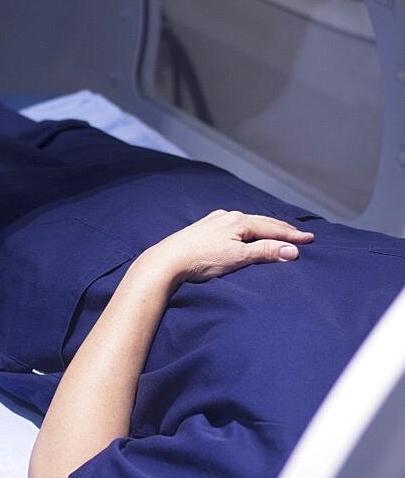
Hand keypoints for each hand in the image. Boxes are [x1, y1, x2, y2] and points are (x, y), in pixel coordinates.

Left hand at [140, 209, 314, 288]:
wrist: (167, 261)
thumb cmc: (202, 260)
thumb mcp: (238, 257)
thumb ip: (265, 252)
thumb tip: (292, 250)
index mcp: (239, 221)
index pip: (272, 228)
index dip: (292, 235)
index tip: (310, 239)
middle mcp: (228, 216)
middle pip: (261, 222)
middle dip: (281, 229)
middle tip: (299, 235)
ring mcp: (214, 221)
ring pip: (247, 223)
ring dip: (264, 229)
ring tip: (277, 233)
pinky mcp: (204, 229)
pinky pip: (234, 226)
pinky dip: (248, 230)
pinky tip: (246, 233)